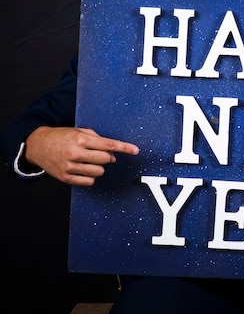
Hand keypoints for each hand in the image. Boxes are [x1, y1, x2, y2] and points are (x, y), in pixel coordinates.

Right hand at [24, 126, 138, 185]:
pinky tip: (83, 169)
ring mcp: (70, 167)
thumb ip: (98, 140)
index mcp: (81, 139)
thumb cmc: (62, 137)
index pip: (109, 144)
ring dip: (98, 167)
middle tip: (98, 153)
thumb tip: (113, 154)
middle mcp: (76, 153)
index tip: (135, 150)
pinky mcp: (66, 178)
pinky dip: (90, 176)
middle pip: (106, 159)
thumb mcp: (80, 131)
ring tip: (88, 160)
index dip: (124, 148)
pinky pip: (89, 181)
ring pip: (99, 172)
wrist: (38, 145)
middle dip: (107, 156)